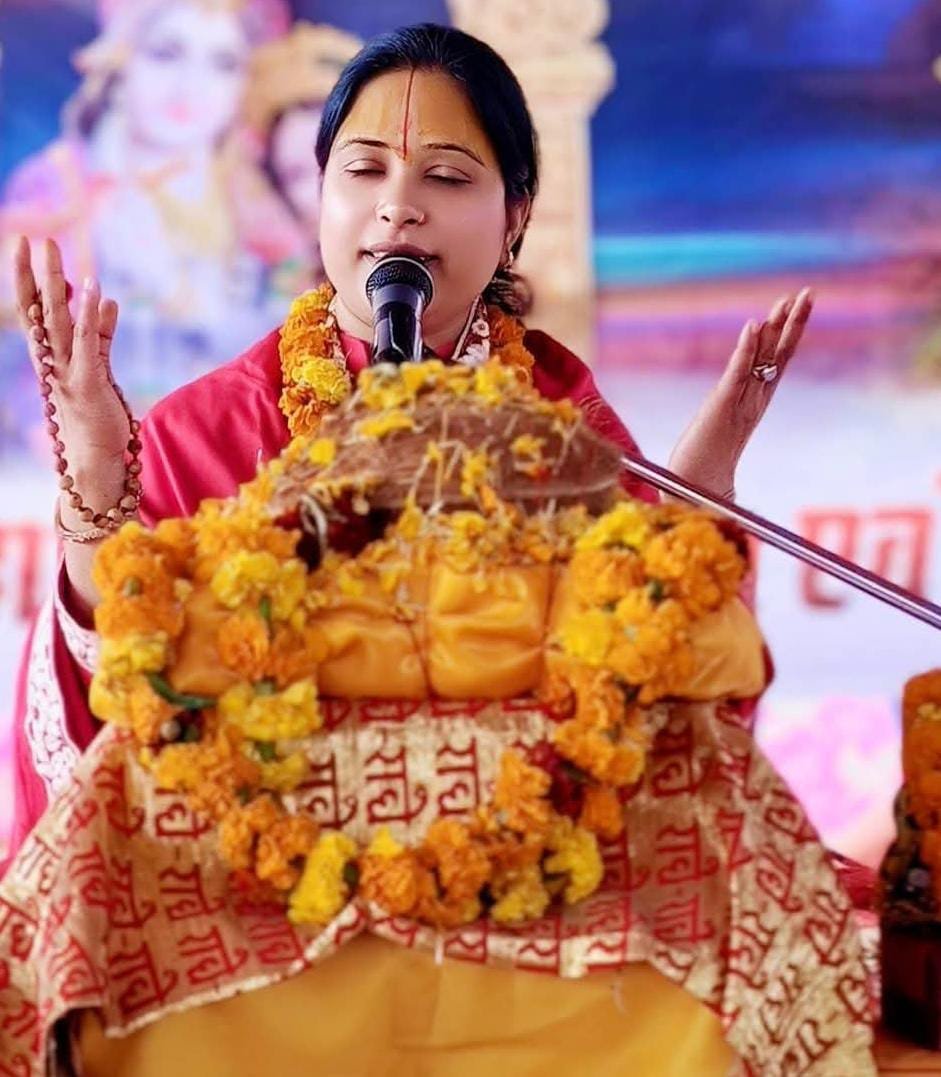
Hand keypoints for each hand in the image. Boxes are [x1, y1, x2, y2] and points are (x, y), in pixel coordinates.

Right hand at [12, 236, 129, 517]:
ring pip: (57, 322)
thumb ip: (100, 335)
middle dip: (38, 273)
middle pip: (40, 311)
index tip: (24, 245)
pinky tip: (96, 291)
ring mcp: (67, 373)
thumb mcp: (98, 368)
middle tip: (36, 237)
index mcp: (51, 359)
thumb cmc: (97, 418)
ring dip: (58, 286)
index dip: (28, 278)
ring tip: (56, 251)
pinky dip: (90, 317)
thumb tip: (105, 300)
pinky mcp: (89, 384)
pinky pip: (88, 345)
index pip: (34, 311)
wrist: (96, 462)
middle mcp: (52, 363)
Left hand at [667, 288, 813, 498]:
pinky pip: (737, 373)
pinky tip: (754, 326)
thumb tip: (736, 446)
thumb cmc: (703, 477)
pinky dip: (746, 349)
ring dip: (776, 328)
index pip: (773, 363)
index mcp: (751, 406)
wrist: (693, 495)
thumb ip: (727, 435)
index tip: (794, 307)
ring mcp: (738, 404)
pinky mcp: (721, 408)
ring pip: (764, 359)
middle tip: (808, 293)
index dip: (784, 334)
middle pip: (777, 355)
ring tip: (790, 300)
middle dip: (792, 323)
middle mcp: (750, 402)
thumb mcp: (716, 446)